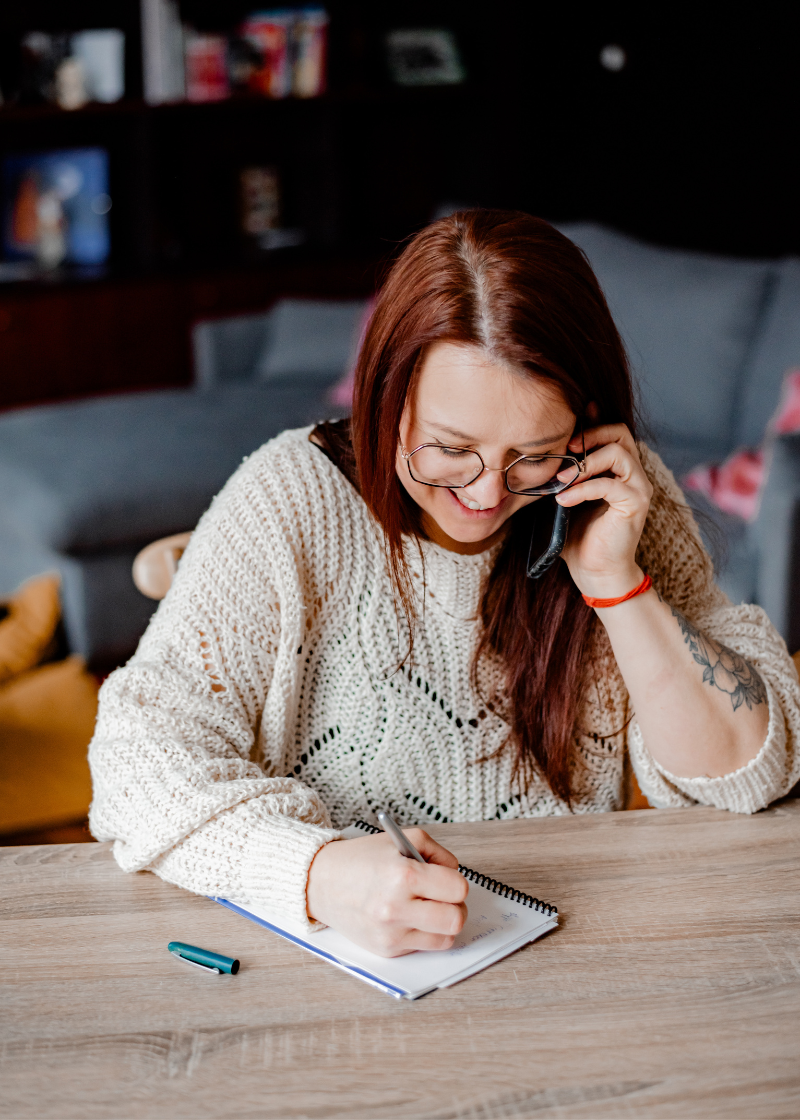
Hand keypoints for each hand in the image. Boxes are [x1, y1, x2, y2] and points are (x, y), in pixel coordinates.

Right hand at [306, 829, 468, 956]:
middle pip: (455, 920)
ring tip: (429, 911)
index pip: (458, 889)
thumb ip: (436, 854)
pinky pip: (422, 947)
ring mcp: (390, 933)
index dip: (457, 884)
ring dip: (442, 925)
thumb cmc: (361, 859)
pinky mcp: (385, 950)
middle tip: (445, 900)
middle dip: (457, 908)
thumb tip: (456, 875)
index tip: (448, 882)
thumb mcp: (401, 840)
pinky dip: (421, 934)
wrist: (321, 882)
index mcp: (404, 875)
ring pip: (444, 940)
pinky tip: (407, 918)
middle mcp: (397, 908)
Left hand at [556, 423, 652, 598]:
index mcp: (620, 469)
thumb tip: (541, 454)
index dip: (591, 424)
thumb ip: (563, 476)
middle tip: (564, 449)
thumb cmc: (580, 537)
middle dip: (590, 435)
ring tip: (561, 479)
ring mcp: (638, 488)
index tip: (564, 430)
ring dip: (584, 463)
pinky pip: (609, 485)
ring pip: (619, 453)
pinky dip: (582, 489)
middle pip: (620, 433)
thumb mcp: (567, 498)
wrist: (596, 572)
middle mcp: (634, 475)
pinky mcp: (636, 505)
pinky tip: (563, 500)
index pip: (613, 431)